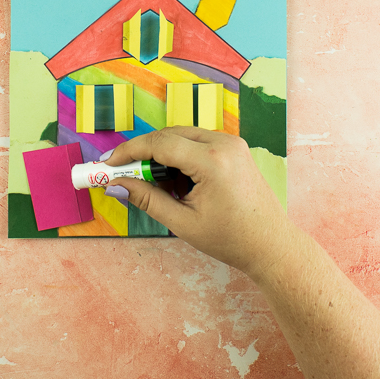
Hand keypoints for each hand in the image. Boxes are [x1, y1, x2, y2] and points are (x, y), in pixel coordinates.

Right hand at [107, 127, 289, 275]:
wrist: (271, 244)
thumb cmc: (232, 238)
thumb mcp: (183, 222)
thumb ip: (147, 199)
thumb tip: (116, 185)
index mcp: (212, 161)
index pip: (160, 144)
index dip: (129, 152)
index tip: (108, 164)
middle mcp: (224, 144)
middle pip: (169, 135)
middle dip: (142, 152)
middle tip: (121, 172)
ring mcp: (231, 144)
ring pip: (182, 136)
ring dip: (162, 154)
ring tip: (153, 184)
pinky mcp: (234, 149)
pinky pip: (197, 142)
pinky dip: (180, 156)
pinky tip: (175, 182)